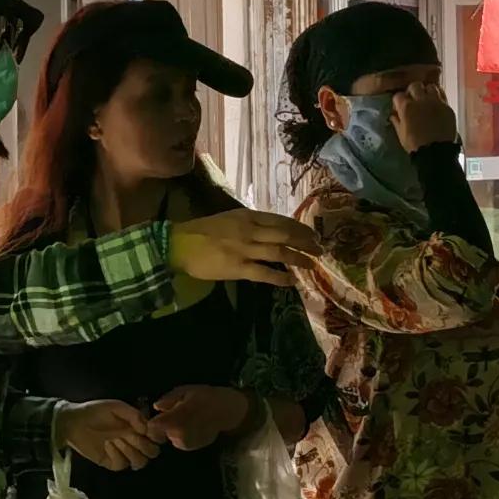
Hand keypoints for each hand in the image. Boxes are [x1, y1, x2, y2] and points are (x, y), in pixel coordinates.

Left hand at [58, 399, 165, 471]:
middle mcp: (134, 442)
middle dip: (144, 444)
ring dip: (130, 450)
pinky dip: (116, 455)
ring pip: (140, 462)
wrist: (74, 422)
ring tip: (115, 439)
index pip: (158, 438)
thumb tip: (147, 427)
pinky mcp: (112, 463)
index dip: (157, 436)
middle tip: (129, 434)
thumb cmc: (95, 411)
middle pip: (152, 452)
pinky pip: (122, 465)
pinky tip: (107, 445)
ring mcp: (124, 454)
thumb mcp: (116, 407)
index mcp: (138, 428)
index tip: (148, 430)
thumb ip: (134, 415)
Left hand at [145, 384, 257, 449]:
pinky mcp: (191, 448)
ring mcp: (185, 443)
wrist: (227, 411)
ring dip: (171, 430)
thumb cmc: (205, 397)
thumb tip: (156, 407)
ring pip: (168, 438)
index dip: (149, 422)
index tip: (153, 416)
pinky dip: (180, 435)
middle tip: (170, 415)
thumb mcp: (185, 391)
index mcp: (175, 420)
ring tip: (183, 419)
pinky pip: (178, 442)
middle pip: (157, 434)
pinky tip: (190, 426)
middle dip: (160, 426)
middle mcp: (178, 435)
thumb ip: (169, 400)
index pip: (151, 428)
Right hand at [171, 207, 315, 288]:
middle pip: (285, 234)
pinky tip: (291, 281)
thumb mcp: (228, 219)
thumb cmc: (200, 232)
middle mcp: (249, 230)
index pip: (280, 220)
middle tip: (320, 249)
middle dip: (306, 242)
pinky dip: (280, 278)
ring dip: (299, 259)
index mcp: (247, 216)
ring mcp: (244, 249)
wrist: (178, 244)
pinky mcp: (237, 268)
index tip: (312, 234)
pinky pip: (264, 273)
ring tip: (312, 265)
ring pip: (279, 252)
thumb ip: (248, 223)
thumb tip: (269, 230)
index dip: (299, 227)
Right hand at [392, 85, 463, 152]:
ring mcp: (436, 102)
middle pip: (415, 85)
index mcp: (407, 107)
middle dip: (412, 91)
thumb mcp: (401, 134)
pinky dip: (438, 97)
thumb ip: (396, 121)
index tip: (399, 107)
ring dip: (426, 91)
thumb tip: (393, 115)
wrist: (436, 152)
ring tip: (426, 99)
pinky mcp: (447, 107)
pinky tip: (436, 104)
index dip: (398, 101)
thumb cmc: (415, 145)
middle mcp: (422, 100)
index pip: (398, 96)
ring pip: (431, 86)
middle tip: (413, 99)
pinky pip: (442, 95)